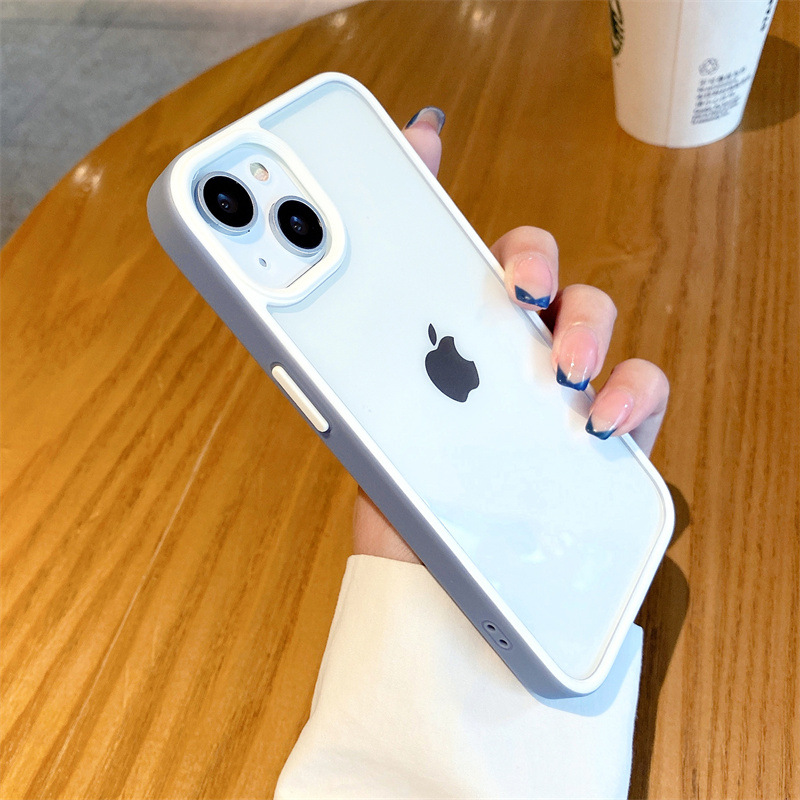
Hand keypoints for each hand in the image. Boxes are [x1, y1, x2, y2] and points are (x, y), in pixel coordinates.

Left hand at [353, 107, 669, 564]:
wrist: (432, 580)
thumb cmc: (394, 497)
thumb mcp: (354, 422)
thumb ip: (330, 362)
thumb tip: (281, 309)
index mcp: (440, 329)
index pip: (442, 241)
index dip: (432, 180)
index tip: (420, 136)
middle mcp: (500, 344)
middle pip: (531, 263)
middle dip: (530, 256)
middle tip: (514, 284)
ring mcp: (554, 382)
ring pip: (591, 312)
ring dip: (583, 324)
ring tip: (559, 366)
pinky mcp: (602, 430)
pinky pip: (640, 388)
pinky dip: (629, 391)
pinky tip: (595, 418)